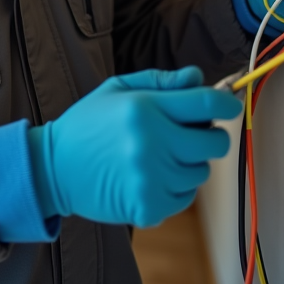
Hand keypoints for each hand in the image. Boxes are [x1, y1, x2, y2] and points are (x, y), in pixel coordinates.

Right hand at [27, 67, 241, 228]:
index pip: (206, 103)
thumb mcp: (117, 89)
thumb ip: (161, 81)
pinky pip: (184, 197)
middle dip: (209, 136)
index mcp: (144, 109)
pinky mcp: (149, 206)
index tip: (229, 103)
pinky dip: (174, 188)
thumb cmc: (87, 125)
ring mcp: (152, 178)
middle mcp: (152, 143)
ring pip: (200, 172)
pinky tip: (149, 178)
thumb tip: (198, 77)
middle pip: (214, 143)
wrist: (53, 168)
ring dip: (187, 164)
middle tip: (189, 135)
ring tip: (157, 157)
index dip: (226, 102)